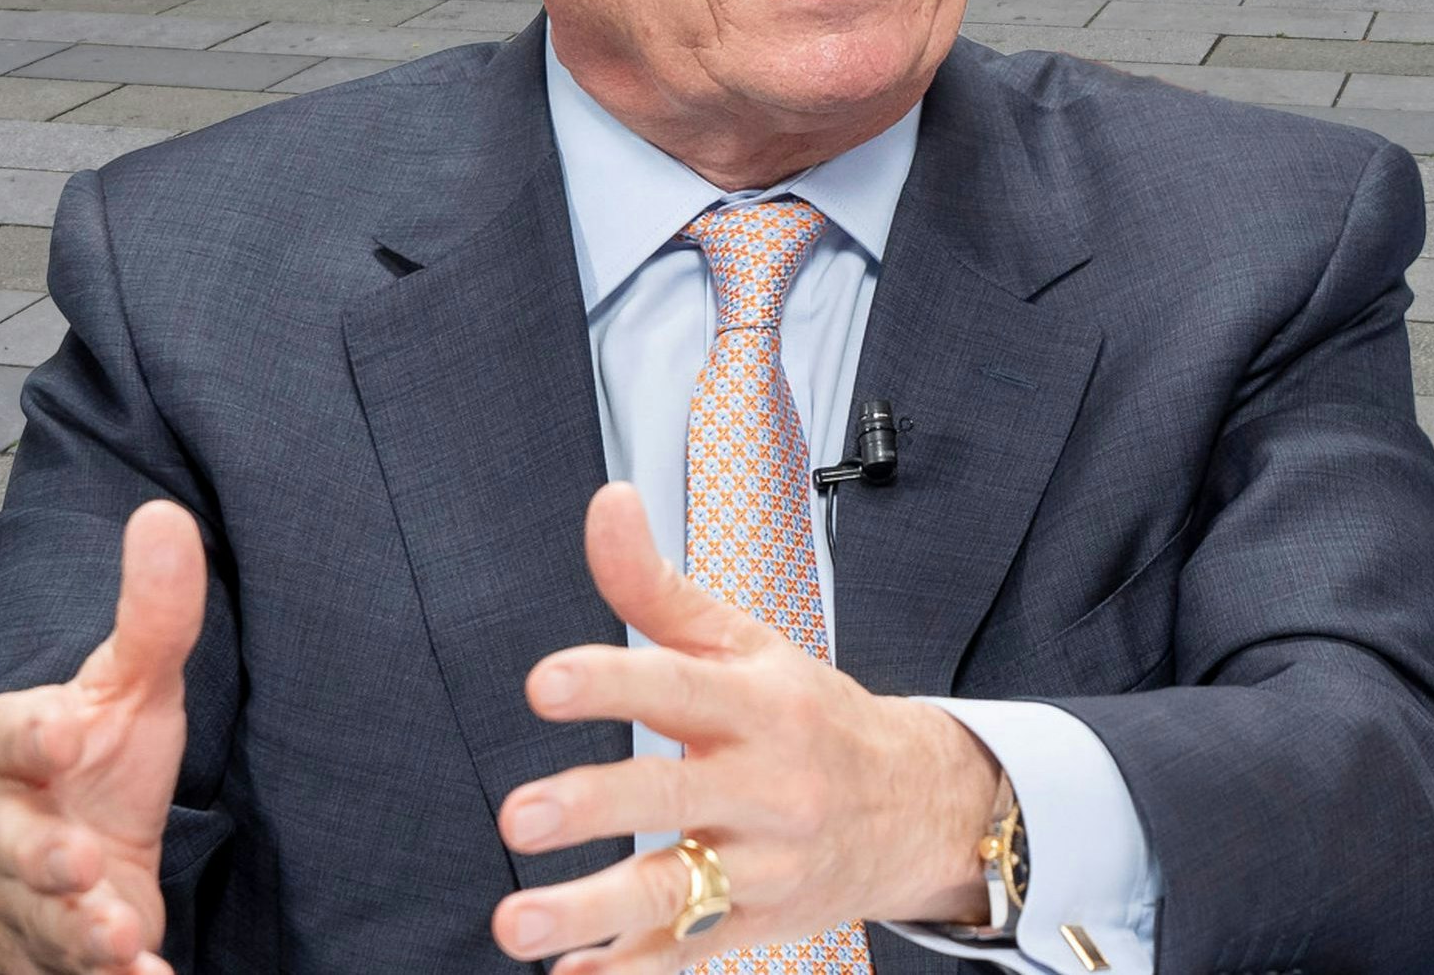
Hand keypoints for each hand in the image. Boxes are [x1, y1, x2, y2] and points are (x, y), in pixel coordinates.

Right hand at [0, 502, 205, 974]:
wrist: (69, 856)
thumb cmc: (92, 760)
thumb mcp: (127, 686)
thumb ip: (150, 614)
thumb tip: (164, 516)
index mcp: (4, 748)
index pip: (2, 734)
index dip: (28, 735)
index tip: (63, 731)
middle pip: (2, 844)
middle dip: (39, 857)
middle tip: (79, 863)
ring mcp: (22, 897)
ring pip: (36, 920)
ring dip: (76, 931)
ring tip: (115, 937)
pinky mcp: (54, 955)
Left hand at [491, 485, 1001, 971]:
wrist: (916, 805)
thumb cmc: (808, 715)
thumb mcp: (745, 640)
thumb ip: (657, 584)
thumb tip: (605, 504)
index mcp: (757, 703)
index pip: (679, 684)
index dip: (612, 680)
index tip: (546, 683)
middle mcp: (764, 785)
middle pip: (673, 796)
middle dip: (594, 806)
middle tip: (519, 815)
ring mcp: (762, 863)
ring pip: (674, 893)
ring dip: (590, 913)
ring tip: (517, 924)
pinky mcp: (756, 924)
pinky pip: (688, 956)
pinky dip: (628, 973)